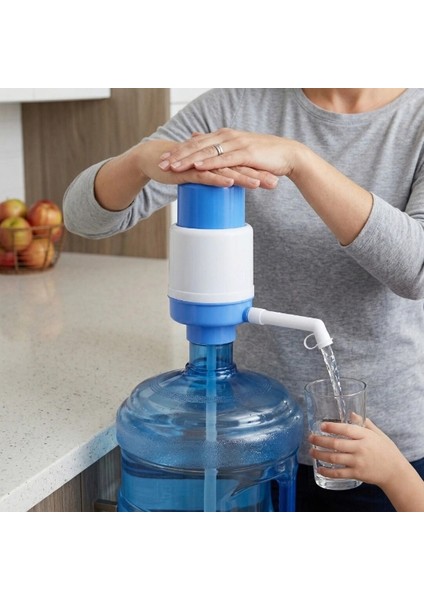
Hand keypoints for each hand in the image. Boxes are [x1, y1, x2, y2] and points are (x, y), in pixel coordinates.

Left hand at [158, 128, 302, 188]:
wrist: (288, 155)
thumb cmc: (264, 156)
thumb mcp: (239, 149)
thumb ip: (220, 147)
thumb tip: (200, 141)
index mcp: (224, 135)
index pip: (196, 143)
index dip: (179, 150)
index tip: (164, 159)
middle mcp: (227, 136)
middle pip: (197, 145)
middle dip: (178, 155)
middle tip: (161, 164)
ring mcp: (236, 144)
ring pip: (207, 151)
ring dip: (189, 159)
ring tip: (173, 167)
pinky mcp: (246, 154)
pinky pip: (224, 158)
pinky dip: (210, 162)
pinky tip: (198, 167)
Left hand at [308, 418, 404, 487]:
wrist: (395, 471)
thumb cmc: (386, 450)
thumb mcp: (377, 433)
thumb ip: (364, 423)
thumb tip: (351, 413)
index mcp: (365, 436)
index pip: (346, 429)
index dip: (332, 427)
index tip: (321, 425)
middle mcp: (360, 448)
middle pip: (336, 444)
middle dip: (320, 440)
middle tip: (310, 438)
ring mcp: (358, 462)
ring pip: (334, 458)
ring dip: (320, 455)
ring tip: (311, 451)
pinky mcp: (357, 474)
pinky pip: (339, 473)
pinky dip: (327, 472)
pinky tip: (319, 469)